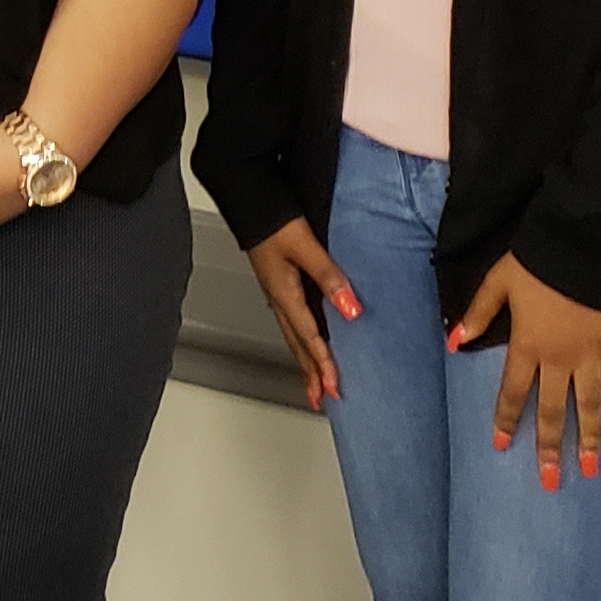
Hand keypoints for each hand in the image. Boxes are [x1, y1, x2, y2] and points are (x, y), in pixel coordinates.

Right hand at [240, 217, 361, 410]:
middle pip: (297, 346)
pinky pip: (292, 323)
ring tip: (313, 383)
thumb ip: (329, 277)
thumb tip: (350, 308)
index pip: (309, 339)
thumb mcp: (306, 247)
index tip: (334, 388)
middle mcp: (279, 299)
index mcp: (285, 295)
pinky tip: (306, 342)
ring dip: (304, 362)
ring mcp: (277, 293)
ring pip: (293, 337)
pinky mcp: (279, 284)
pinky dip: (300, 342)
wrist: (251, 203)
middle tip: (322, 398)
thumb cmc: (275, 221)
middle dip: (311, 374)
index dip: (323, 365)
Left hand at [449, 251, 600, 490]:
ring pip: (590, 403)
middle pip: (553, 410)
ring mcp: (590, 353)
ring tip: (591, 467)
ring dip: (590, 436)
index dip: (507, 420)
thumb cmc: (534, 263)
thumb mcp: (497, 283)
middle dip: (550, 447)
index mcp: (527, 346)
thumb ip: (477, 314)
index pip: (513, 392)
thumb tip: (452, 341)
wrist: (580, 244)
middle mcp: (558, 358)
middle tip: (551, 481)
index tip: (502, 447)